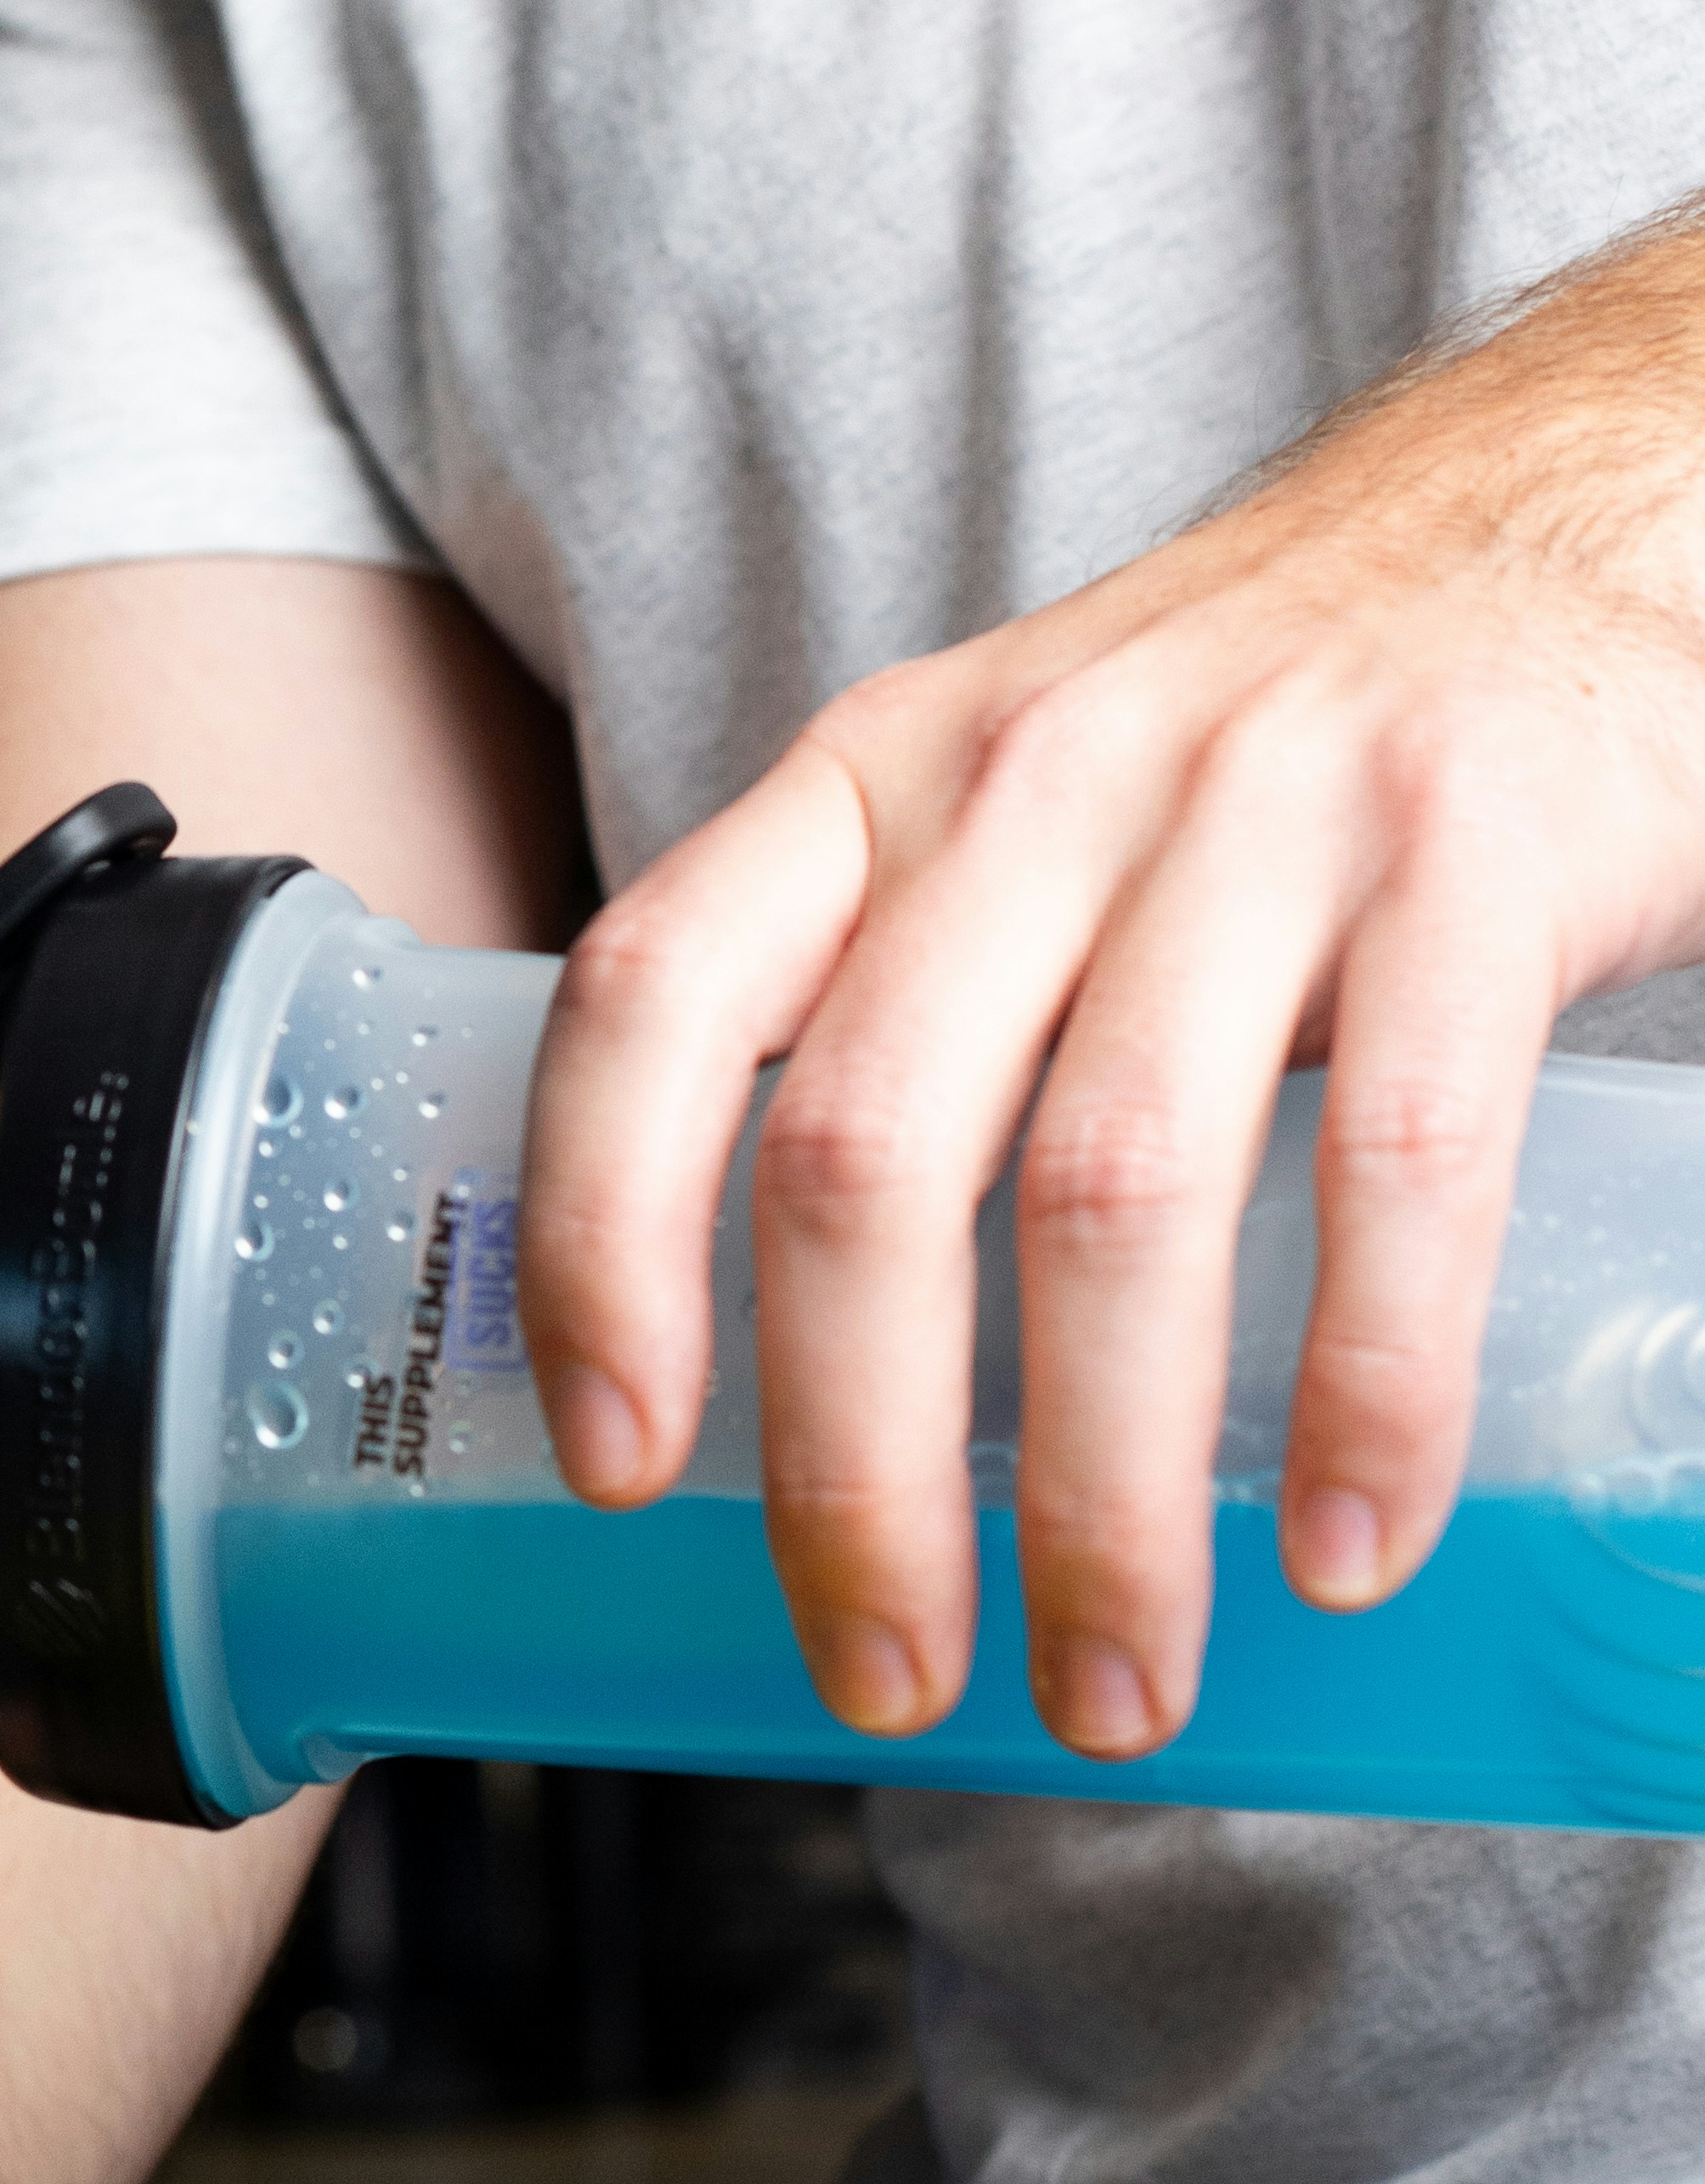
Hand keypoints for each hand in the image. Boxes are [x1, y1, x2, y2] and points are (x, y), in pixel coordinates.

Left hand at [520, 206, 1704, 1752]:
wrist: (1584, 502)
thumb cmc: (1268, 740)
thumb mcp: (1016, 812)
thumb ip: (899, 1011)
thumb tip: (792, 1364)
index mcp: (879, 780)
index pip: (653, 1004)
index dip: (598, 1245)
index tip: (621, 1463)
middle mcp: (1035, 779)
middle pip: (863, 1162)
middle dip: (857, 1472)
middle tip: (889, 1671)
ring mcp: (1260, 805)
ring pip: (1108, 1197)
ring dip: (1105, 1494)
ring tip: (1118, 1681)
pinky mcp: (1473, 850)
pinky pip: (1397, 1162)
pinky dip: (1368, 1389)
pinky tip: (1348, 1541)